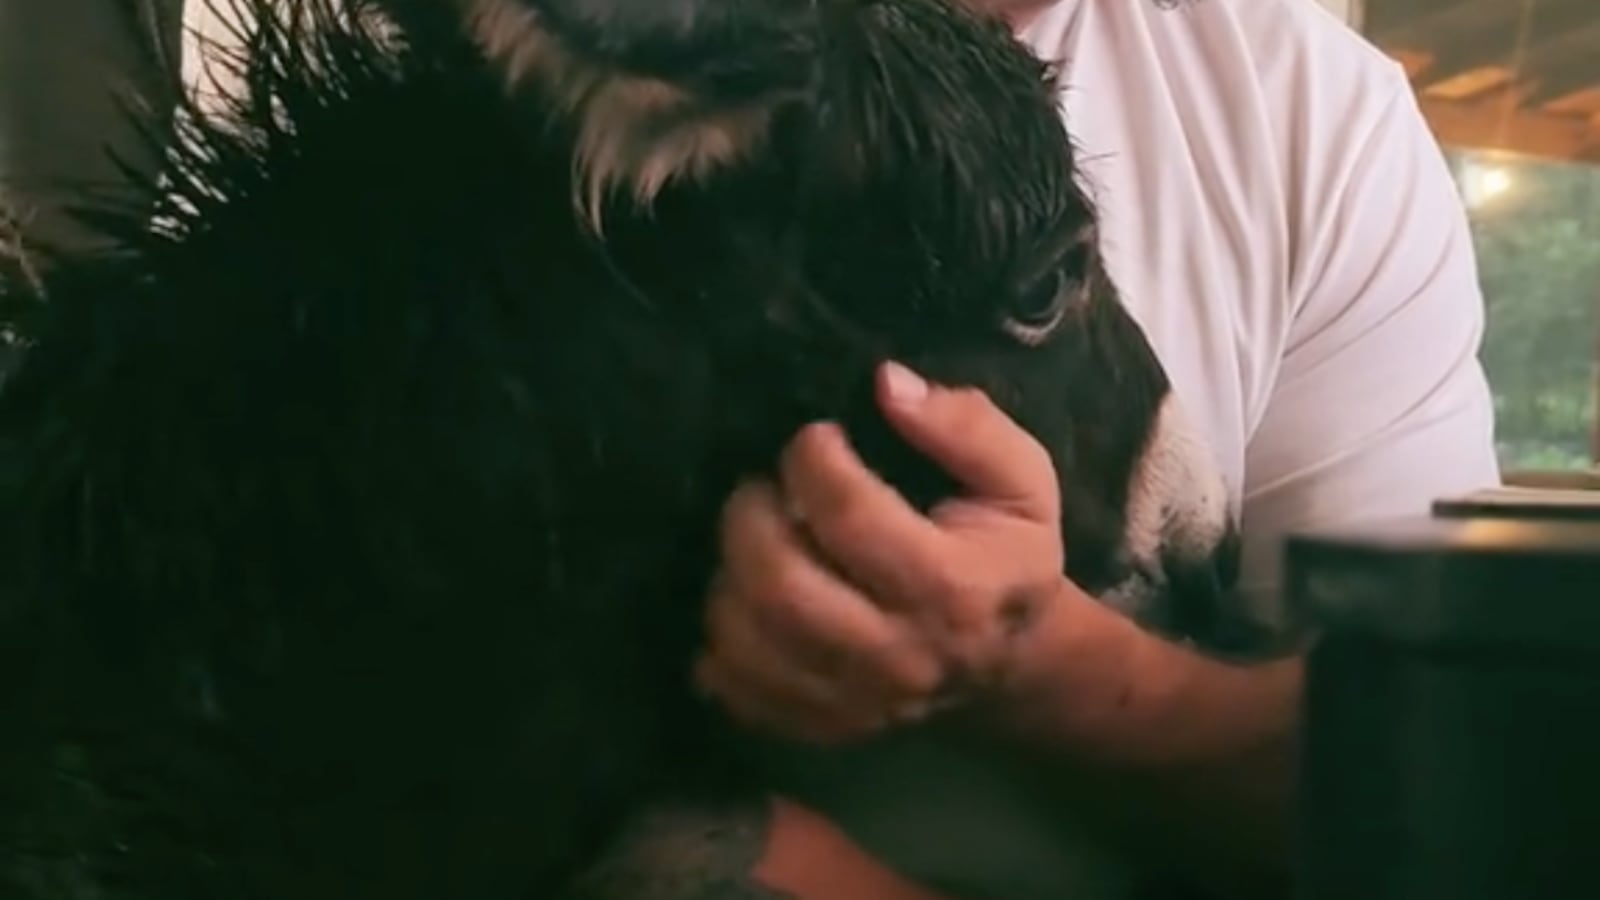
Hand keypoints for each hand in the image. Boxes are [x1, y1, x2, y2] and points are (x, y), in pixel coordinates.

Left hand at [695, 361, 1069, 743]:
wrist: (1007, 663)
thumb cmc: (1003, 555)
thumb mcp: (1021, 481)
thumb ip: (965, 425)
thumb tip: (885, 383)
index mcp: (955, 588)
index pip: (849, 515)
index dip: (811, 459)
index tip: (814, 438)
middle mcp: (900, 656)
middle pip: (780, 587)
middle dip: (749, 517)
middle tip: (760, 488)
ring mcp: (855, 703)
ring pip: (746, 641)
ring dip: (728, 575)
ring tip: (753, 541)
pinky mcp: (820, 727)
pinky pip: (736, 690)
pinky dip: (721, 642)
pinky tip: (745, 602)